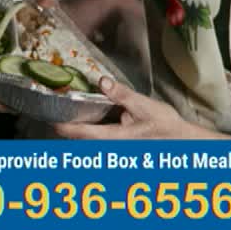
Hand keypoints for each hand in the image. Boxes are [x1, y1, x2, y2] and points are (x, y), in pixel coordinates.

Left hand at [54, 77, 230, 139]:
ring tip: (62, 113)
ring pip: (86, 141)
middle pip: (78, 140)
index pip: (80, 134)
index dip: (62, 127)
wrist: (182, 141)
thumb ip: (121, 95)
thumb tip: (102, 82)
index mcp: (113, 137)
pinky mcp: (117, 145)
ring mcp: (113, 148)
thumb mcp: (143, 105)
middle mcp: (110, 146)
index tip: (49, 117)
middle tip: (49, 110)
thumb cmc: (165, 125)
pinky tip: (85, 117)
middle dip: (64, 127)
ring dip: (74, 130)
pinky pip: (96, 139)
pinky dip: (86, 130)